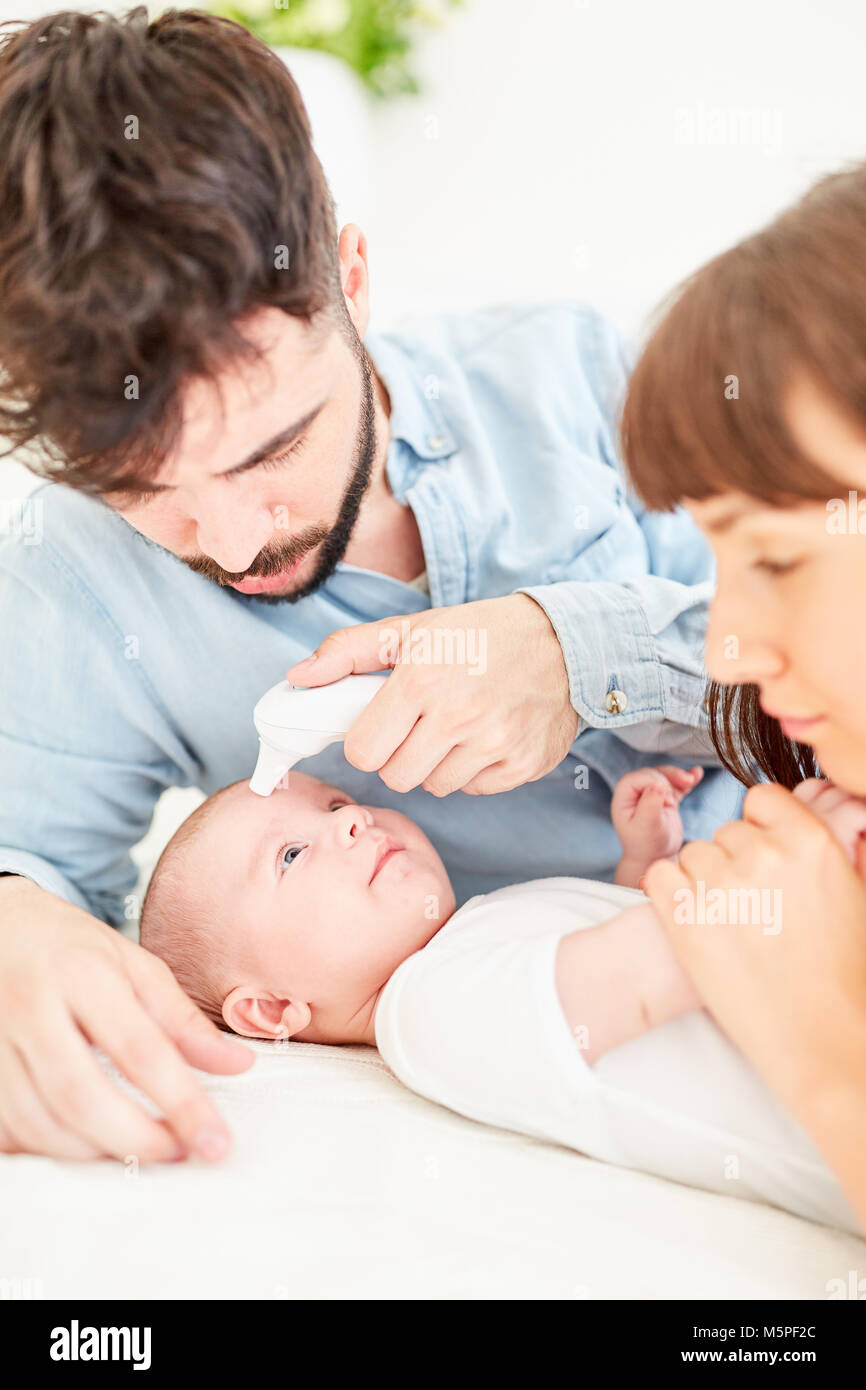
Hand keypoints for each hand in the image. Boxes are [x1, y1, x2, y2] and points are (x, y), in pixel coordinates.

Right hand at [0, 877, 254, 1162]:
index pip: (140, 1050)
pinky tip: (85, 1142)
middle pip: (82, 1097)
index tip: (215, 1142)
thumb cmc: (71, 948)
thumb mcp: (132, 966)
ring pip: (41, 1123)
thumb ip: (181, 1020)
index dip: (181, 1103)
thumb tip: (238, 1065)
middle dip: (136, 1139)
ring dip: (96, 1151)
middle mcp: (31, 1007)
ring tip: (139, 1149)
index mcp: (81, 973)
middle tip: (179, 1154)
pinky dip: (50, 1148)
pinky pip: (10, 1129)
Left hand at [285, 594, 578, 795]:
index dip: (367, 743)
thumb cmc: (479, 634)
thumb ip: (348, 652)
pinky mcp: (523, 764)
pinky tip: (486, 739)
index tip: (382, 727)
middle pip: (396, 778)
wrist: (565, 641)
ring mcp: (495, 744)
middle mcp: (458, 716)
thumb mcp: (411, 631)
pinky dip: (475, 772)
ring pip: (435, 787)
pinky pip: (476, 790)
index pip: (363, 753)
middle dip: (400, 756)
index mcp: (421, 680)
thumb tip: (298, 679)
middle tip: (420, 727)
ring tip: (456, 729)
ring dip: (437, 765)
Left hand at [611, 765, 702, 884]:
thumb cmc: (646, 845)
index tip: (665, 799)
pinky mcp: (666, 799)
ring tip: (690, 780)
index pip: (636, 778)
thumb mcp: (646, 827)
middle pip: (651, 774)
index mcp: (623, 798)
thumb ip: (649, 805)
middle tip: (672, 803)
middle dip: (667, 780)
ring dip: (678, 776)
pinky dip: (686, 780)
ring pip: (664, 776)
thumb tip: (656, 785)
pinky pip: (675, 785)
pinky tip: (697, 774)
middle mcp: (635, 793)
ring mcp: (651, 794)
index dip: (652, 782)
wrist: (656, 859)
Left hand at [643, 782, 865, 1114]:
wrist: (822, 1039)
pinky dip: (670, 895)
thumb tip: (840, 809)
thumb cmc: (847, 974)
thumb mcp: (858, 894)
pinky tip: (697, 925)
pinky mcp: (681, 914)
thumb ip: (839, 848)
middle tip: (756, 909)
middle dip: (736, 862)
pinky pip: (659, 876)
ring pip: (693, 855)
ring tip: (733, 926)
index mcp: (811, 841)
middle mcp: (762, 853)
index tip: (765, 856)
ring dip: (705, 881)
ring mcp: (718, 882)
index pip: (762, 799)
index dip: (761, 826)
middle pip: (727, 831)